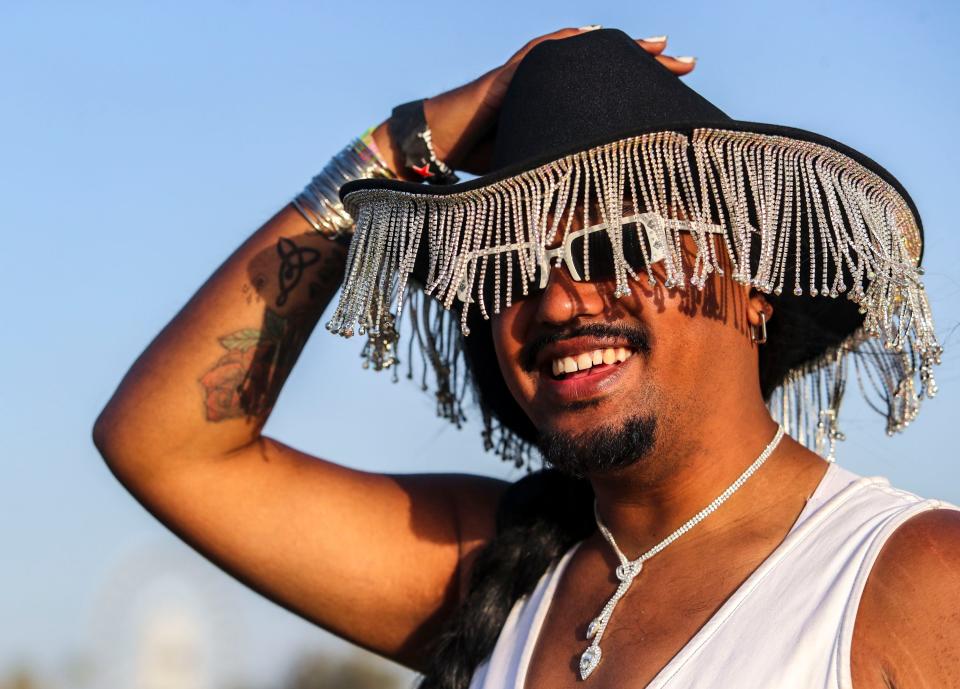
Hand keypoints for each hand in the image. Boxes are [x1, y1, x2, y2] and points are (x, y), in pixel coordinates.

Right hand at [424, 28, 695, 174]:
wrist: (438, 147)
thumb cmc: (483, 161)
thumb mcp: (537, 168)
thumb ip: (565, 172)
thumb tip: (601, 207)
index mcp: (562, 106)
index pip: (609, 91)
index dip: (644, 87)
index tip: (681, 87)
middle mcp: (552, 87)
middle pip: (606, 66)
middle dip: (647, 62)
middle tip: (686, 63)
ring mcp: (532, 77)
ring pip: (582, 53)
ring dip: (620, 47)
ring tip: (657, 45)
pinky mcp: (509, 75)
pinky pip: (541, 53)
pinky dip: (568, 43)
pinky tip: (594, 36)